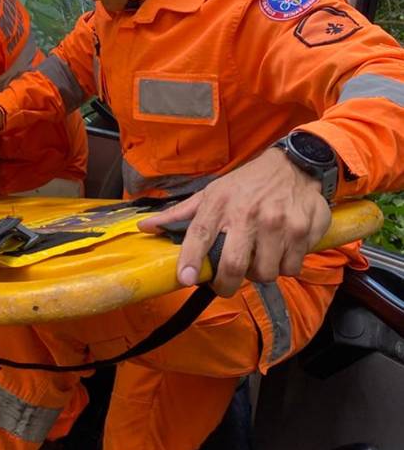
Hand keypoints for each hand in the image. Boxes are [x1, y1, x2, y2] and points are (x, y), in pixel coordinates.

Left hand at [138, 148, 331, 295]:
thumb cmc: (247, 183)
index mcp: (221, 203)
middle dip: (227, 284)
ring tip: (258, 256)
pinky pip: (292, 266)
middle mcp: (249, 214)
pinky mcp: (304, 230)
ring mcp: (279, 223)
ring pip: (266, 272)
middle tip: (225, 284)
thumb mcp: (213, 192)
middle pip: (234, 265)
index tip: (184, 278)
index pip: (200, 235)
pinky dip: (285, 265)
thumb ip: (181, 213)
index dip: (190, 260)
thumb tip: (145, 227)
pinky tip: (281, 249)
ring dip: (260, 272)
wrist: (295, 165)